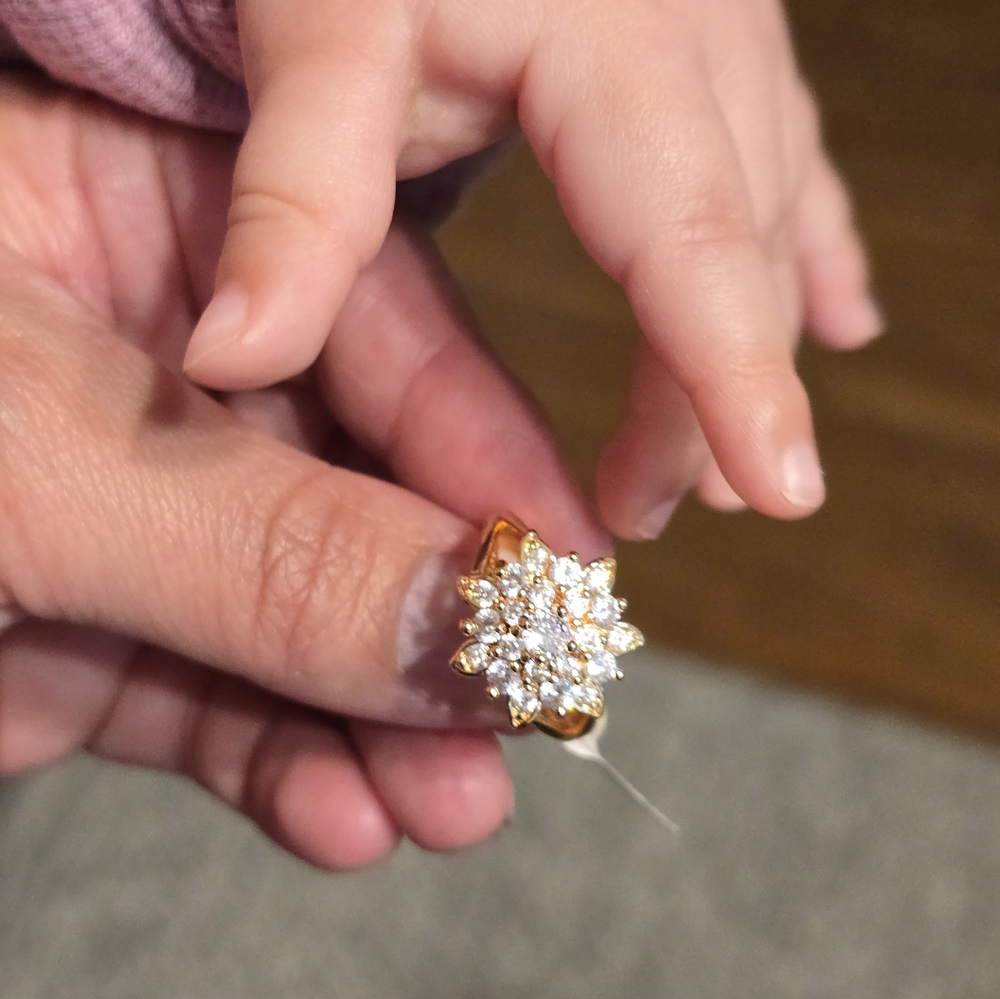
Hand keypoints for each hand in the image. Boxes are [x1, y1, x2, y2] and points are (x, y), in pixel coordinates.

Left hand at [0, 74, 605, 867]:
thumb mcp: (34, 464)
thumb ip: (271, 545)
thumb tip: (481, 620)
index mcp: (150, 220)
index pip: (385, 330)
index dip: (489, 462)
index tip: (572, 579)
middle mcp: (156, 355)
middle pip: (356, 485)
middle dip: (439, 616)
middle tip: (533, 705)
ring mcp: (125, 499)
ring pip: (292, 612)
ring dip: (373, 721)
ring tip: (454, 802)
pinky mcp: (86, 626)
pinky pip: (211, 694)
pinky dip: (277, 764)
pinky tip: (345, 813)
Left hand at [182, 0, 878, 534]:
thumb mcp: (317, 35)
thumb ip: (296, 196)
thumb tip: (232, 356)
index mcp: (608, 42)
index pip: (686, 239)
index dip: (734, 377)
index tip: (776, 491)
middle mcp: (691, 35)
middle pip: (732, 250)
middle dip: (714, 395)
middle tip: (661, 508)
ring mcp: (712, 33)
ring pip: (767, 216)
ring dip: (755, 345)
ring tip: (743, 462)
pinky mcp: (703, 42)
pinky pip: (787, 154)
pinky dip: (810, 248)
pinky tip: (845, 314)